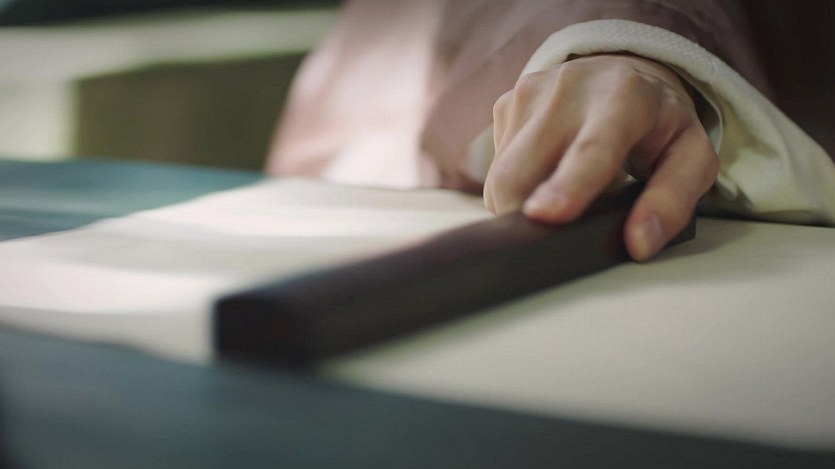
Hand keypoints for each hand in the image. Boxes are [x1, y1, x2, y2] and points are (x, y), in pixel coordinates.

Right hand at [484, 54, 717, 260]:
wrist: (625, 72)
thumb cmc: (659, 124)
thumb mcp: (690, 158)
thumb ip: (673, 200)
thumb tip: (640, 244)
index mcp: (624, 99)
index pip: (590, 149)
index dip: (566, 185)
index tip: (545, 214)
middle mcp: (570, 88)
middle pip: (521, 171)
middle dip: (524, 216)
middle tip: (553, 238)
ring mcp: (530, 93)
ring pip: (500, 176)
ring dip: (520, 203)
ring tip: (558, 197)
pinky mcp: (505, 103)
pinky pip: (495, 167)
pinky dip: (515, 184)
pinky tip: (545, 174)